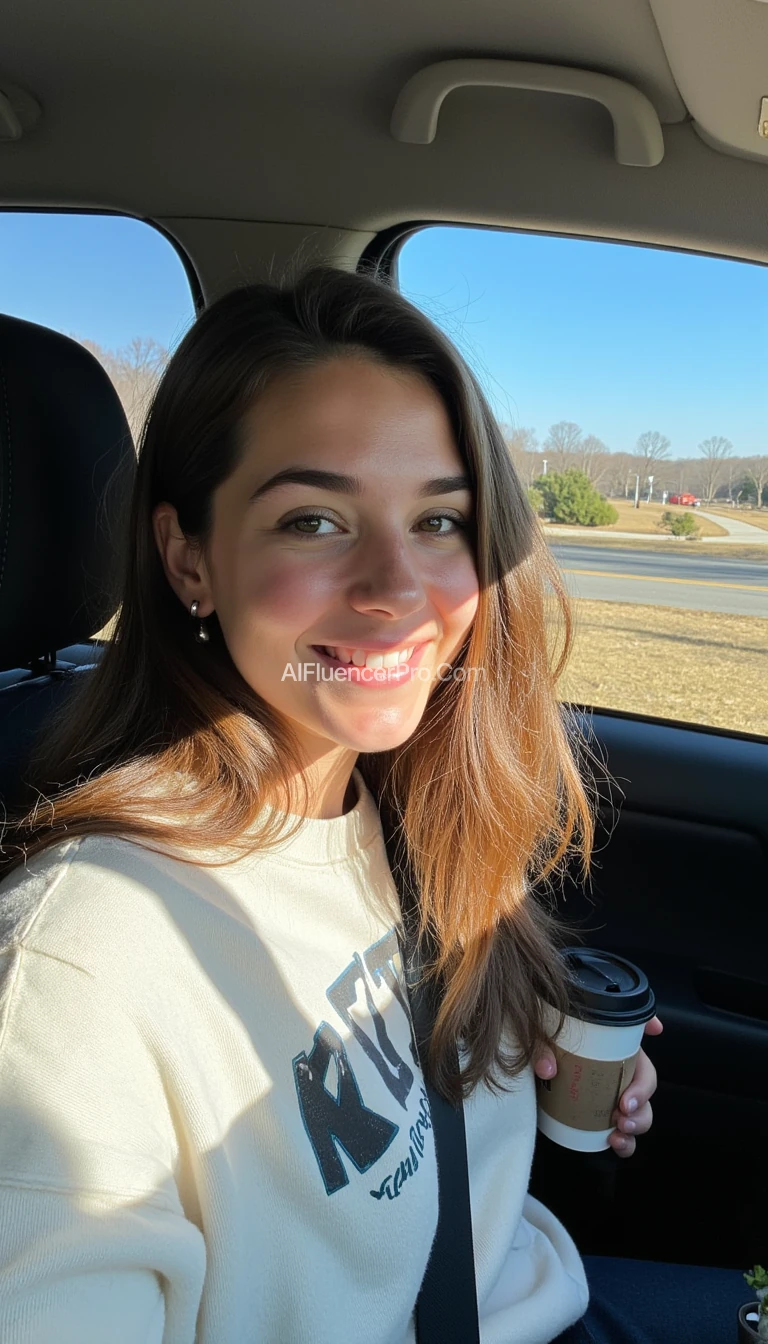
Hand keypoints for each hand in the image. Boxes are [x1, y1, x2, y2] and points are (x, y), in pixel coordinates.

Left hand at [534, 1015, 663, 1156]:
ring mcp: (614, 1099)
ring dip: (639, 1121)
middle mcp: (617, 1072)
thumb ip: (542, 1049)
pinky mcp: (606, 1122)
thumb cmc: (541, 1052)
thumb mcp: (540, 1042)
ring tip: (621, 1128)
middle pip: (646, 1082)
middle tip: (624, 1108)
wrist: (532, 1083)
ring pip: (642, 1111)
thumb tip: (547, 1069)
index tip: (648, 1047)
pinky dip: (626, 1143)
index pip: (636, 1040)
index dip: (650, 1034)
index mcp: (609, 1045)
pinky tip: (617, 1143)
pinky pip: (626, 1136)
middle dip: (642, 1096)